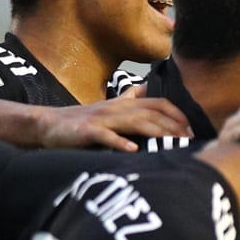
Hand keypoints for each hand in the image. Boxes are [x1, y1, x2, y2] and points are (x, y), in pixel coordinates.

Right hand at [33, 95, 190, 151]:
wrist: (49, 124)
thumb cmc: (81, 119)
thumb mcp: (108, 106)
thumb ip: (128, 98)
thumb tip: (146, 88)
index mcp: (123, 103)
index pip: (156, 103)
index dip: (176, 113)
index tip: (190, 128)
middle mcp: (116, 108)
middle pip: (151, 112)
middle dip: (173, 125)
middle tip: (189, 139)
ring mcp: (102, 119)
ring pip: (134, 122)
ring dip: (156, 132)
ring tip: (172, 143)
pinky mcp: (87, 131)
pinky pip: (106, 136)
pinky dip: (120, 142)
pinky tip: (132, 151)